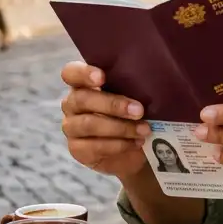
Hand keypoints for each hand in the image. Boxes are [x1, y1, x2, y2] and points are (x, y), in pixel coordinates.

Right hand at [59, 61, 151, 179]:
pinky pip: (94, 146)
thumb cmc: (133, 114)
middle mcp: (72, 103)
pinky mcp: (77, 149)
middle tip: (139, 110)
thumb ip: (133, 86)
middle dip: (113, 104)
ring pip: (89, 124)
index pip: (71, 73)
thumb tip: (151, 78)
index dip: (83, 73)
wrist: (135, 150)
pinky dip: (119, 145)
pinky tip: (136, 142)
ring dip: (120, 128)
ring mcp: (72, 127)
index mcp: (83, 84)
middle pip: (82, 99)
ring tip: (144, 130)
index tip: (102, 77)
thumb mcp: (134, 96)